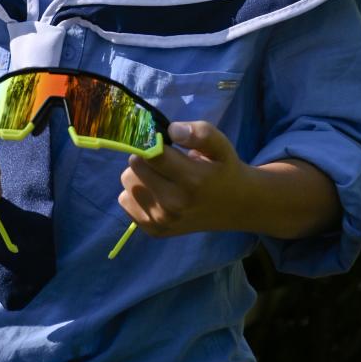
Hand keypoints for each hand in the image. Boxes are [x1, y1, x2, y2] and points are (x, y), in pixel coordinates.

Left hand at [118, 120, 249, 236]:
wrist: (236, 206)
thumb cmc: (223, 169)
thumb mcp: (220, 145)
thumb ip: (199, 132)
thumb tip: (171, 130)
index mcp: (192, 180)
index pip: (151, 154)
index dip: (151, 141)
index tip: (160, 141)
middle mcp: (174, 204)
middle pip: (134, 165)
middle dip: (145, 157)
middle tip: (164, 160)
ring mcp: (162, 221)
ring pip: (127, 182)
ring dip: (139, 175)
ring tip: (161, 176)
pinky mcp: (154, 231)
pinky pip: (125, 201)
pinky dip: (136, 193)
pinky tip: (156, 192)